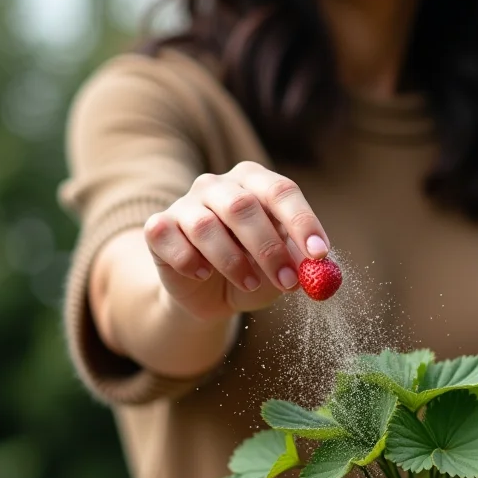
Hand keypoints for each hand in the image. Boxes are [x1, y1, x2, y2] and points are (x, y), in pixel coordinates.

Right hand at [144, 162, 329, 319]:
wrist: (206, 295)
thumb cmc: (252, 272)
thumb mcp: (282, 270)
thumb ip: (299, 263)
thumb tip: (317, 266)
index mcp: (255, 183)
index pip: (281, 191)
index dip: (301, 221)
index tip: (319, 254)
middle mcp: (218, 185)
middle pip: (242, 206)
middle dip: (269, 248)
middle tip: (288, 281)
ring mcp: (185, 204)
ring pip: (205, 226)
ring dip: (233, 262)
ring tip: (249, 284)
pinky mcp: (158, 227)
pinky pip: (168, 239)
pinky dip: (189, 261)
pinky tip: (202, 274)